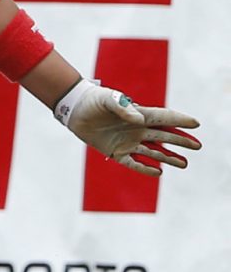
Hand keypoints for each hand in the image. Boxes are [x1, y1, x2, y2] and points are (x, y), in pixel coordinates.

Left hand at [55, 78, 200, 176]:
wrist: (74, 110)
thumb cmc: (93, 100)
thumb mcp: (107, 99)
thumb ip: (122, 106)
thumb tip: (138, 120)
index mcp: (138, 114)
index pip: (163, 118)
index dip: (179, 121)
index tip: (195, 124)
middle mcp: (136, 129)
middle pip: (163, 136)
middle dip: (180, 141)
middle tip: (197, 146)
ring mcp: (127, 141)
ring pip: (153, 152)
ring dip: (168, 157)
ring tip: (184, 164)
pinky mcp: (115, 151)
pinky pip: (133, 162)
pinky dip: (145, 168)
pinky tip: (158, 172)